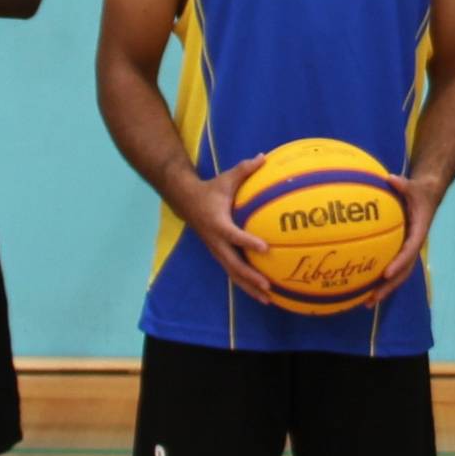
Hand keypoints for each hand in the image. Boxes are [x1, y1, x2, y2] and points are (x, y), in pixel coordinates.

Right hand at [175, 153, 275, 300]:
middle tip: (268, 286)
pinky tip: (262, 294)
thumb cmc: (210, 190)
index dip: (247, 241)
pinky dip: (246, 284)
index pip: (233, 235)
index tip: (264, 248)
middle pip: (233, 264)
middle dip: (250, 277)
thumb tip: (265, 157)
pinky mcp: (219, 255)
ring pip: (233, 274)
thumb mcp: (226, 178)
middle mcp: (216, 241)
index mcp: (218, 223)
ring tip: (268, 299)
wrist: (186, 202)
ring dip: (249, 287)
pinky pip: (233, 272)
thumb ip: (245, 169)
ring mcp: (216, 251)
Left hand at [360, 172, 442, 305]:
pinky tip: (361, 286)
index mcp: (418, 233)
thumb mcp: (414, 186)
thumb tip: (391, 179)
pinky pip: (389, 266)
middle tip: (372, 298)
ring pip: (397, 275)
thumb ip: (403, 185)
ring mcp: (406, 250)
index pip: (409, 251)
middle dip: (388, 287)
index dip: (399, 263)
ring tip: (365, 303)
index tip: (386, 273)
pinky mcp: (400, 250)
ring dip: (383, 289)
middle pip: (402, 272)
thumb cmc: (420, 192)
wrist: (428, 196)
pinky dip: (378, 278)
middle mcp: (413, 246)